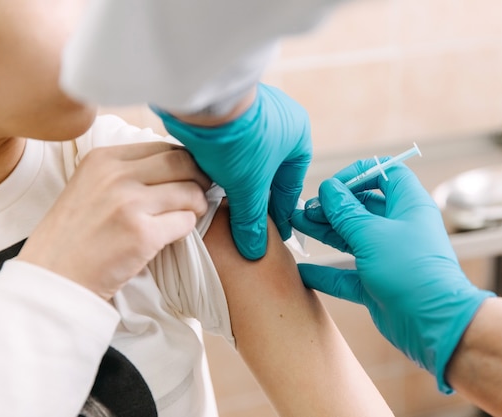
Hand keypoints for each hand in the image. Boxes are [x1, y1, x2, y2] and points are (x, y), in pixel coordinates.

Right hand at [18, 142, 210, 299]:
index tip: (189, 177)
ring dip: (197, 205)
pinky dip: (187, 229)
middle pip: (182, 162)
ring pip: (190, 191)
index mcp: (103, 159)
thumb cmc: (76, 236)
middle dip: (200, 178)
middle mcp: (116, 176)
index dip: (185, 162)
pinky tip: (171, 237)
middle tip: (200, 194)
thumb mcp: (91, 187)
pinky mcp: (142, 235)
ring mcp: (129, 204)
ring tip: (187, 217)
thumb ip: (127, 172)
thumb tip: (179, 163)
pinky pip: (187, 222)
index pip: (163, 147)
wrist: (54, 278)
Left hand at [153, 83, 311, 259]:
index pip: (290, 183)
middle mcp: (280, 120)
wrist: (203, 98)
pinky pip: (229, 143)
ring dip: (237, 178)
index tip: (276, 232)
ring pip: (248, 157)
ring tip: (225, 202)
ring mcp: (253, 111)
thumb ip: (252, 220)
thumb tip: (255, 250)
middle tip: (248, 221)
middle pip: (269, 170)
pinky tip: (209, 177)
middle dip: (257, 195)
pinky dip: (222, 161)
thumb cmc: (240, 138)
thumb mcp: (249, 187)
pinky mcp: (226, 108)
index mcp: (298, 135)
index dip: (281, 212)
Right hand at [291, 160, 494, 392]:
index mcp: (408, 205)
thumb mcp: (372, 235)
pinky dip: (325, 272)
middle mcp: (399, 228)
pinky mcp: (377, 284)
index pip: (385, 174)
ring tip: (296, 225)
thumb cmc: (412, 272)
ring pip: (351, 238)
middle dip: (332, 206)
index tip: (333, 185)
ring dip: (324, 231)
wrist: (434, 324)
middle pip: (361, 207)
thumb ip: (346, 213)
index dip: (358, 174)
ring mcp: (387, 257)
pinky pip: (346, 274)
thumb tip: (328, 191)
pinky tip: (302, 269)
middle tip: (304, 209)